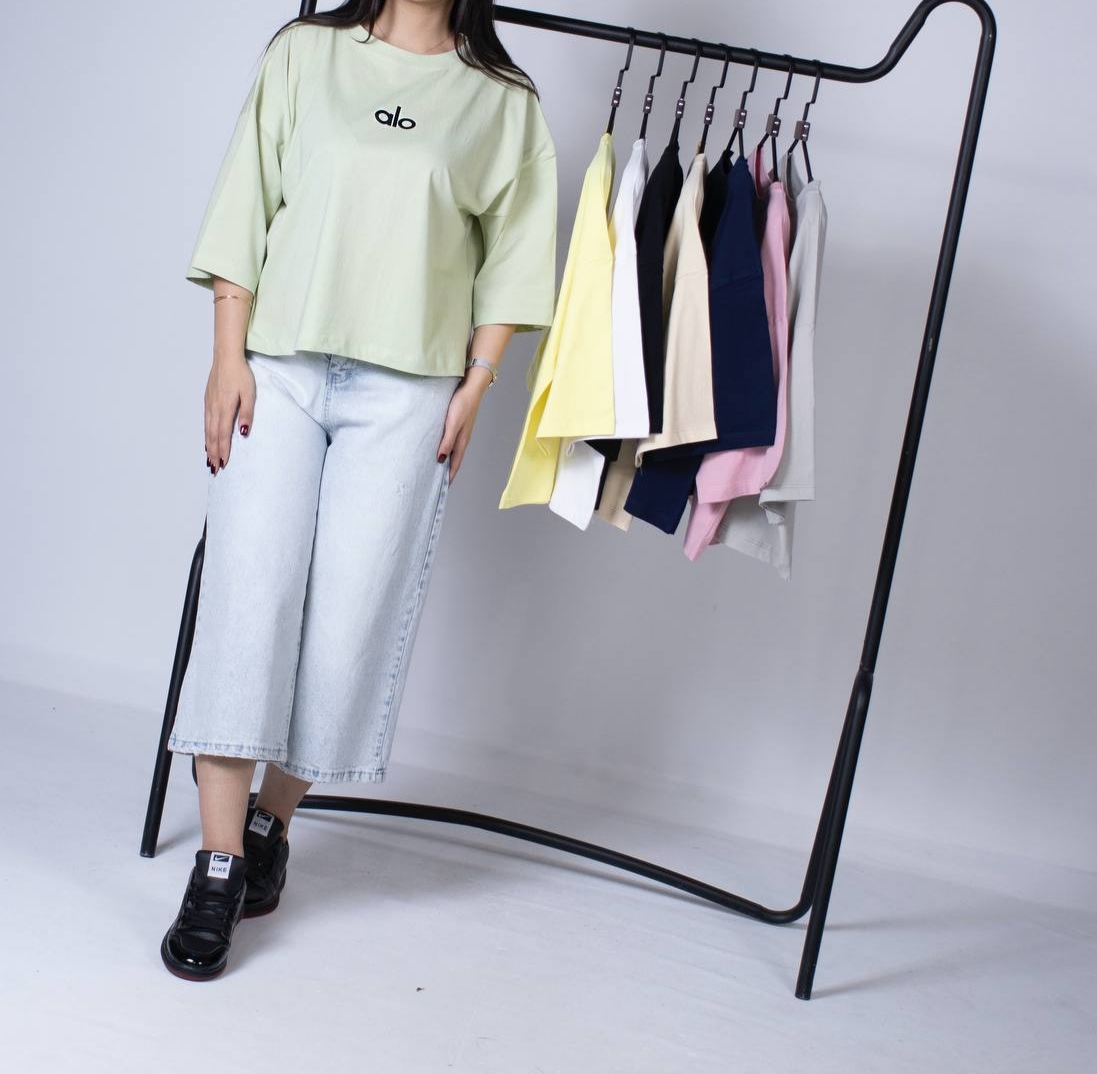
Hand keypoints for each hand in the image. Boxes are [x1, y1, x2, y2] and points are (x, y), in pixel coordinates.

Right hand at [205, 353, 254, 474]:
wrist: (226, 357)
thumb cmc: (241, 374)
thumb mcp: (250, 394)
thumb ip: (247, 414)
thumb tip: (243, 433)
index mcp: (225, 408)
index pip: (223, 435)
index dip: (223, 451)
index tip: (223, 464)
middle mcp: (214, 409)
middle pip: (212, 436)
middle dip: (213, 453)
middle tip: (214, 468)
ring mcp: (209, 404)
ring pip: (207, 430)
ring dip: (208, 446)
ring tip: (209, 459)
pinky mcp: (208, 400)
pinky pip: (205, 422)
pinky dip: (205, 434)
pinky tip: (206, 439)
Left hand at [436, 372, 489, 482]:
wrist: (471, 387)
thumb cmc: (462, 404)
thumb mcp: (453, 423)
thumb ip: (447, 441)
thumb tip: (441, 459)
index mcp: (462, 441)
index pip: (455, 464)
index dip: (449, 476)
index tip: (442, 488)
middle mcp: (462, 439)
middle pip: (454, 460)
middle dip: (447, 471)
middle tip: (437, 481)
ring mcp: (461, 432)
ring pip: (453, 451)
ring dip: (446, 460)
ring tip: (436, 467)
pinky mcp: (458, 424)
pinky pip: (451, 442)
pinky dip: (445, 448)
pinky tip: (439, 447)